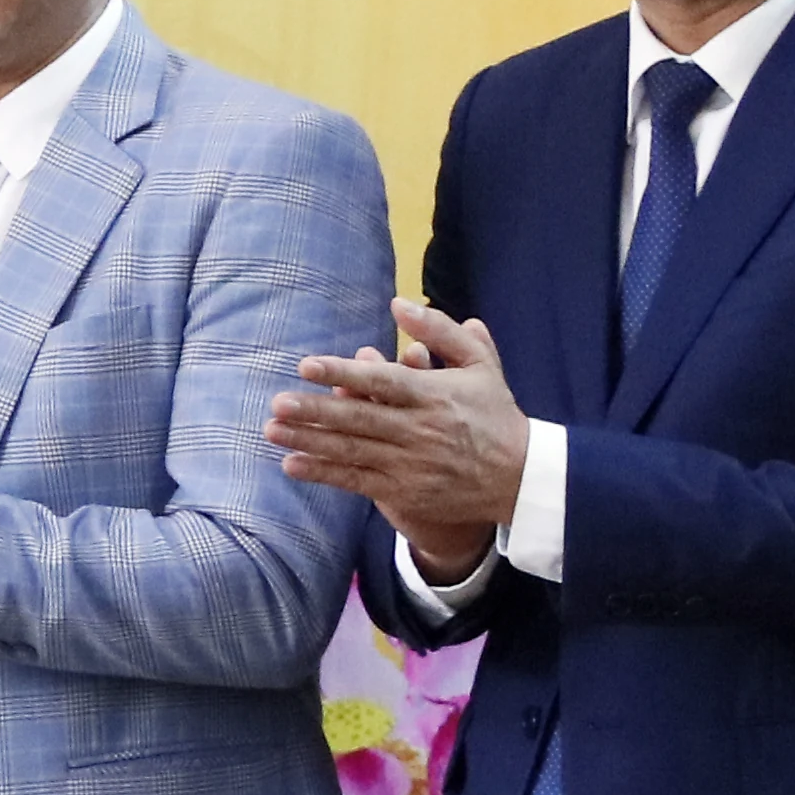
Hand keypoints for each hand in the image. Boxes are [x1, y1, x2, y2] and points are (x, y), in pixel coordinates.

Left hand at [268, 300, 531, 564]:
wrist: (521, 478)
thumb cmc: (494, 413)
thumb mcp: (479, 364)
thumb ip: (440, 331)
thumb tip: (399, 303)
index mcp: (434, 396)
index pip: (382, 382)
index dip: (343, 373)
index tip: (306, 366)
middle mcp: (420, 430)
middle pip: (360, 419)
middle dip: (316, 411)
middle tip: (278, 402)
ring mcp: (411, 464)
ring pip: (353, 451)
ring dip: (309, 441)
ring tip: (272, 430)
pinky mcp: (406, 492)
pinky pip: (358, 481)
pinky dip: (324, 473)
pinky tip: (292, 465)